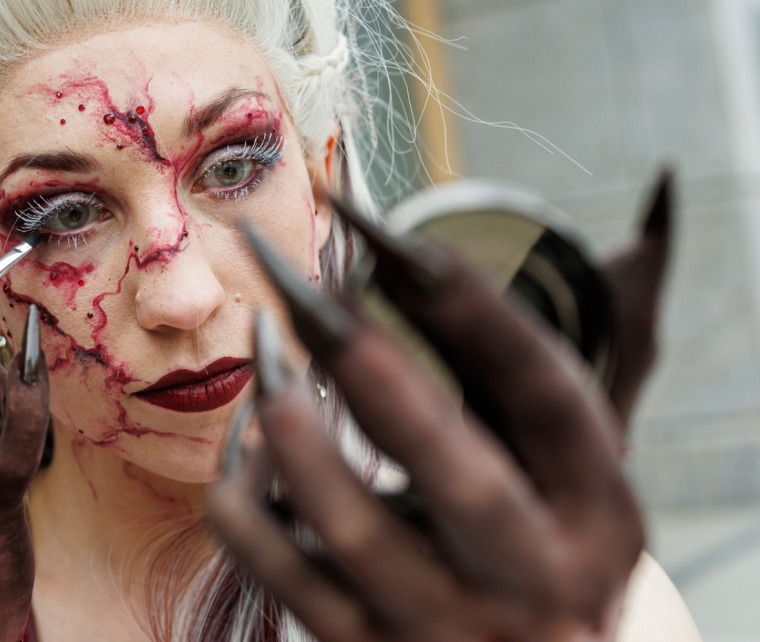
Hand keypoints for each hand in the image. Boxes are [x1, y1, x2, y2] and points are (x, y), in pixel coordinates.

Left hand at [208, 175, 672, 641]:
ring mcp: (442, 625)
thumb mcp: (564, 474)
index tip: (390, 236)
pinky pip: (274, 565)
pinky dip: (243, 492)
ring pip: (348, 530)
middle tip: (307, 291)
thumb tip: (406, 253)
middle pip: (461, 482)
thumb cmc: (535, 538)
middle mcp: (530, 577)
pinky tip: (250, 438)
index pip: (546, 401)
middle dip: (378, 375)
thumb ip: (507, 382)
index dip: (472, 311)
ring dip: (290, 426)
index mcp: (595, 511)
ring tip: (264, 345)